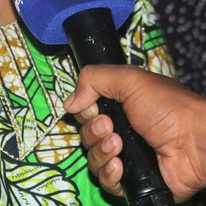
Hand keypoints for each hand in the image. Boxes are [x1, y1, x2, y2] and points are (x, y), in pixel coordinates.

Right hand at [63, 65, 205, 202]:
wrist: (195, 142)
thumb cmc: (167, 107)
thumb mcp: (128, 79)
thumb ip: (93, 79)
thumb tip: (68, 103)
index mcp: (118, 104)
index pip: (85, 110)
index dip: (85, 110)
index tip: (94, 108)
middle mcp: (120, 129)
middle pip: (85, 134)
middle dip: (93, 130)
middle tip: (112, 127)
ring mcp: (126, 156)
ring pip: (92, 158)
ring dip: (101, 151)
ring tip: (119, 145)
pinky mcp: (132, 180)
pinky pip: (106, 181)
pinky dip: (109, 174)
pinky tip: (121, 166)